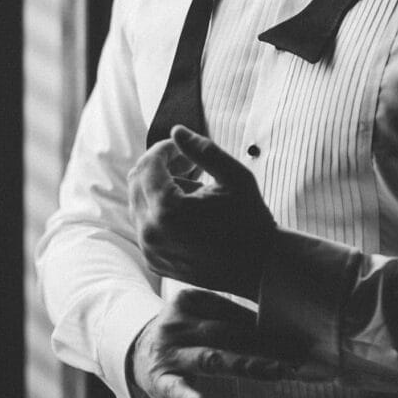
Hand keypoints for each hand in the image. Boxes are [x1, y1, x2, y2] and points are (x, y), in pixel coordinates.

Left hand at [129, 125, 276, 298]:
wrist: (260, 266)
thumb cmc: (250, 218)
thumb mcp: (235, 176)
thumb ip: (203, 150)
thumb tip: (176, 131)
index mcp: (168, 210)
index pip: (148, 164)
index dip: (164, 149)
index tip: (183, 148)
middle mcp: (152, 232)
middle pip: (137, 182)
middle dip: (158, 166)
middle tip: (187, 163)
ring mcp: (151, 250)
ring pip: (138, 203)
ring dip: (158, 186)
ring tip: (192, 184)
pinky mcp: (155, 261)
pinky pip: (145, 225)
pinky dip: (159, 210)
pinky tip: (188, 208)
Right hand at [130, 287, 291, 397]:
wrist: (134, 352)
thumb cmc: (181, 332)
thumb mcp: (197, 313)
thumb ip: (228, 314)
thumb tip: (279, 323)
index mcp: (191, 300)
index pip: (233, 311)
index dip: (264, 326)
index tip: (295, 338)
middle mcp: (179, 323)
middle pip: (227, 334)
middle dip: (264, 346)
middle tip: (296, 358)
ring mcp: (170, 352)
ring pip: (211, 358)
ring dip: (246, 365)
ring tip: (275, 372)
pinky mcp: (160, 380)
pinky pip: (176, 388)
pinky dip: (189, 396)